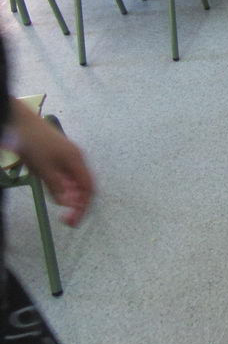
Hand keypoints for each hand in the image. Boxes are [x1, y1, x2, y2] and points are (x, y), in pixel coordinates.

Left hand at [15, 107, 93, 225]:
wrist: (22, 122)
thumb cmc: (34, 143)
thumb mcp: (43, 168)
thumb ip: (57, 186)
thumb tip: (69, 204)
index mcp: (76, 161)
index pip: (89, 188)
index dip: (84, 206)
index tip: (73, 221)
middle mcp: (77, 158)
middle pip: (85, 185)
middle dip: (78, 203)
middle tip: (67, 218)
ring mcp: (69, 155)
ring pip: (75, 180)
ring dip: (71, 195)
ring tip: (61, 205)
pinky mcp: (60, 154)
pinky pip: (67, 174)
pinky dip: (64, 186)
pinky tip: (55, 189)